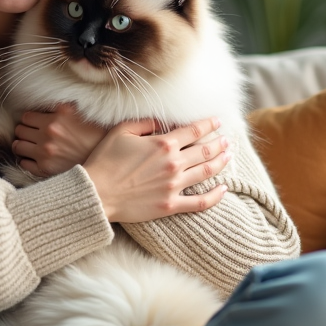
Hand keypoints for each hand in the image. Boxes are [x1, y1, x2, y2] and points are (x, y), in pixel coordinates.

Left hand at [13, 103, 108, 176]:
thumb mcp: (84, 113)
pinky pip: (24, 163)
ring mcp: (45, 151)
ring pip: (18, 146)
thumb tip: (52, 104)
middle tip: (32, 135)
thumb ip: (65, 108)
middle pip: (20, 129)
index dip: (30, 120)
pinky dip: (27, 161)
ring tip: (29, 147)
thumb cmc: (98, 137)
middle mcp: (50, 131)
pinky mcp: (45, 168)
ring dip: (22, 145)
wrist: (108, 163)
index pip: (27, 116)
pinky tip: (34, 159)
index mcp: (59, 115)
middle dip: (24, 132)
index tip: (34, 125)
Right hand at [83, 117, 231, 223]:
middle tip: (227, 139)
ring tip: (229, 156)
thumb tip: (162, 120)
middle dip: (219, 143)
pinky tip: (224, 189)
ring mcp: (174, 186)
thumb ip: (145, 122)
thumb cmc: (106, 160)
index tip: (217, 121)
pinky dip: (216, 196)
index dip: (208, 124)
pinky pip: (200, 202)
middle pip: (205, 151)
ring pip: (207, 172)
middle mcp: (173, 164)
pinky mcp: (170, 205)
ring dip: (221, 162)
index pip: (193, 131)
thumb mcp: (122, 131)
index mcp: (163, 144)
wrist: (97, 192)